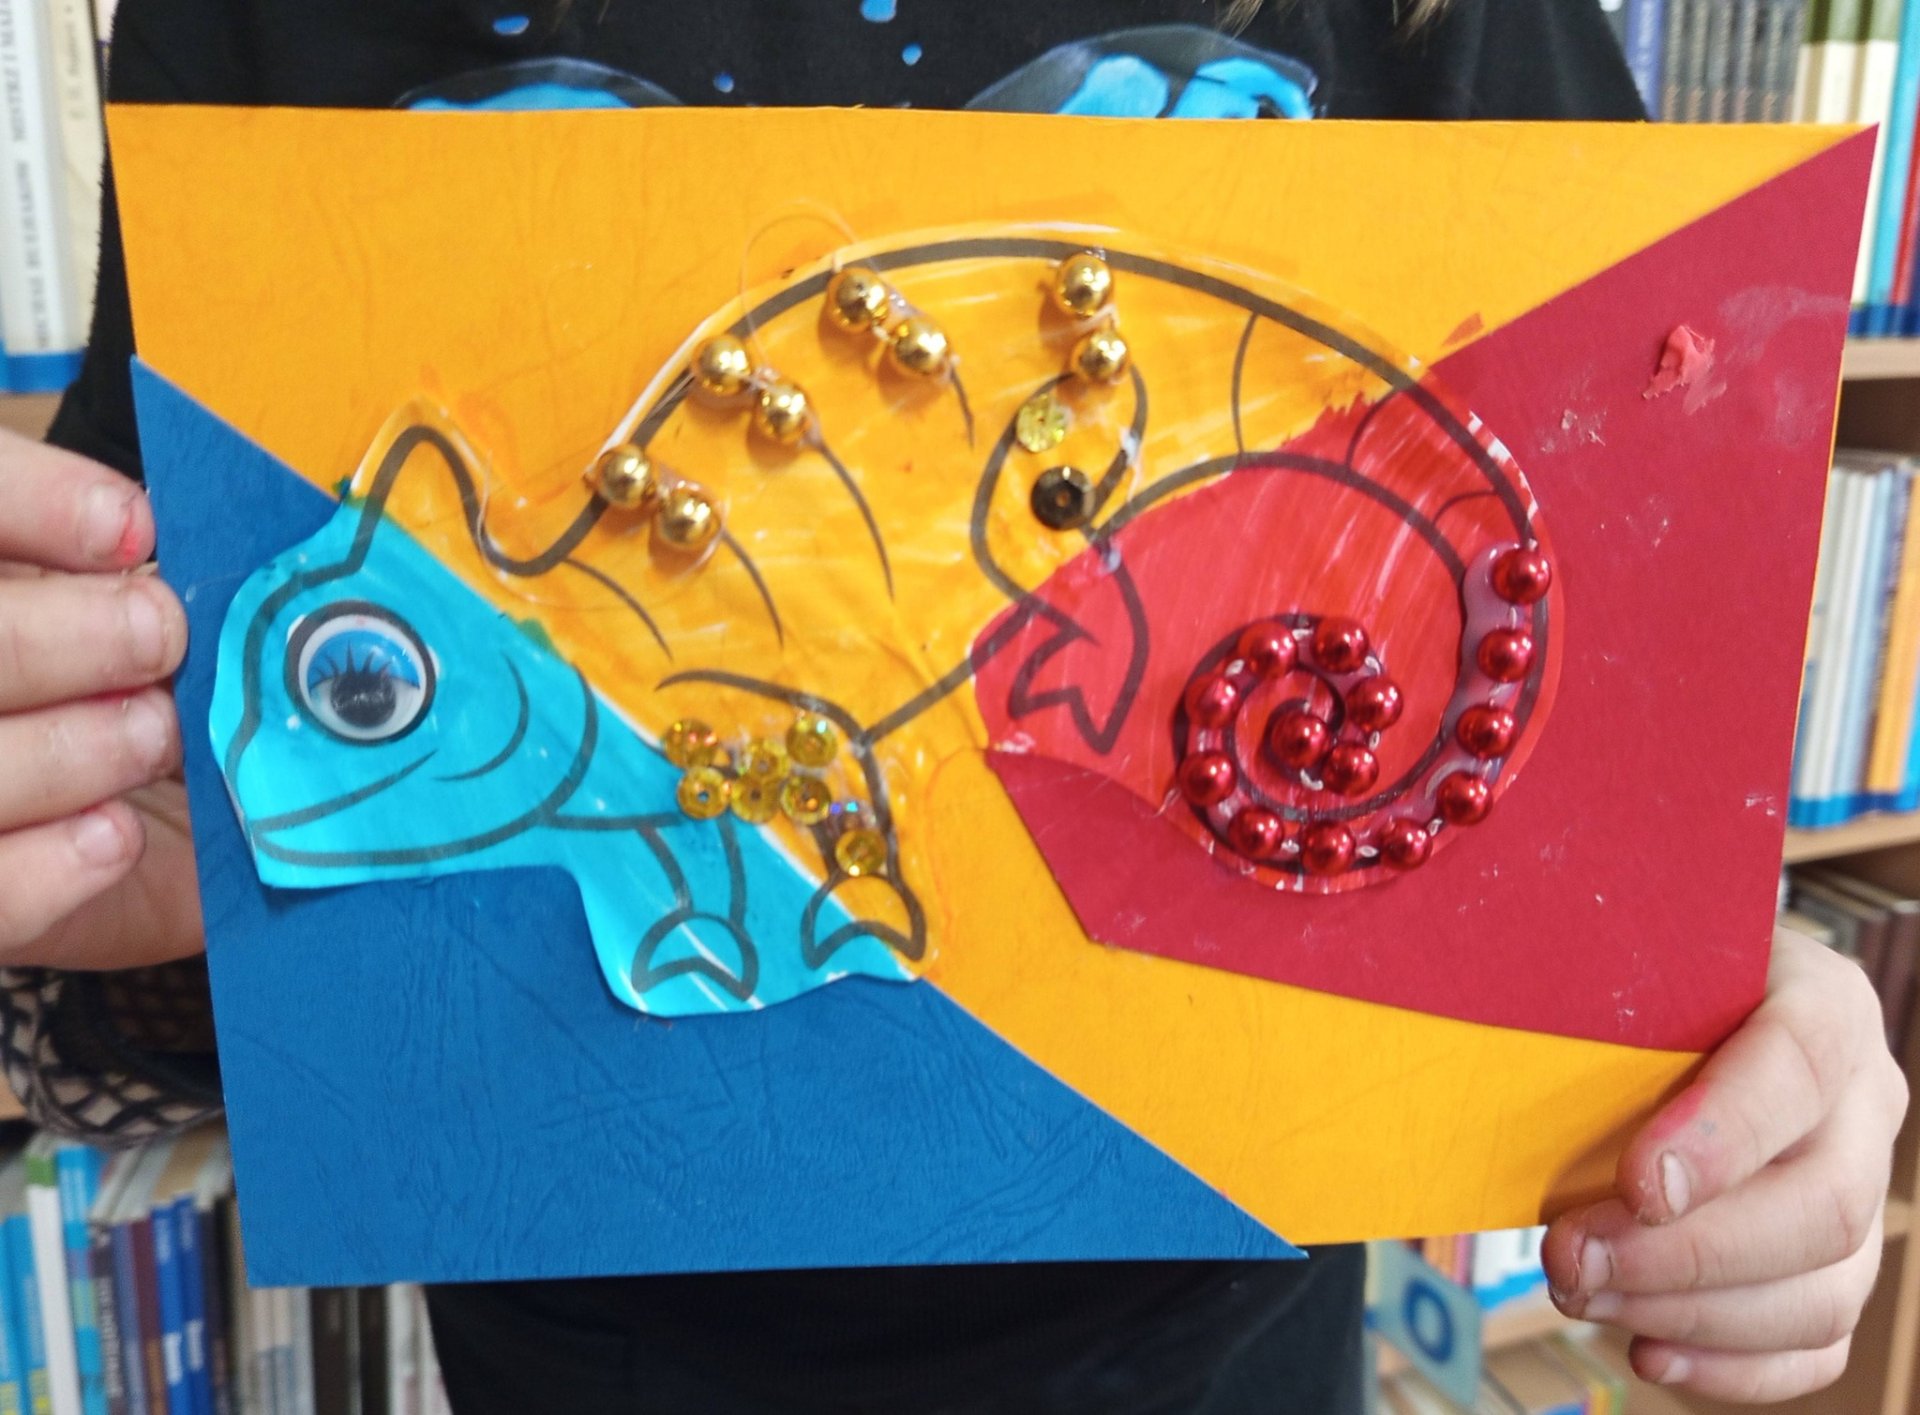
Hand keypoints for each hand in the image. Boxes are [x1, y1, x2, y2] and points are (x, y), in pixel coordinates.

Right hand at [0, 426, 201, 969]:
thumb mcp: (155, 620)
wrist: (150, 831)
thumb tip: (205, 544)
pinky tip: (116, 832)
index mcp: (2, 576)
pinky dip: (57, 863)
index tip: (136, 529)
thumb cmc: (158, 691)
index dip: (35, 501)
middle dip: (72, 637)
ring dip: (77, 748)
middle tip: (160, 640)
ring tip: (155, 737)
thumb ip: (151, 579)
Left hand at [1544, 924, 1908, 1401]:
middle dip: (1684, 1253)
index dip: (1724, 1133)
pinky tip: (1645, 1351)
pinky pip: (1815, 1340)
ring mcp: (1862, 1190)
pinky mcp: (1838, 1263)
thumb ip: (1594, 981)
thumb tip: (1501, 1029)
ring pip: (1822, 1289)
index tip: (1636, 1184)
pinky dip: (1732, 1365)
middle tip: (1568, 1257)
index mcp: (1823, 1004)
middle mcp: (1864, 1102)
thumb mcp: (1624, 953)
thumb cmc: (1639, 980)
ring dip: (1690, 1313)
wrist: (1676, 1008)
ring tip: (1579, 1293)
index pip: (1801, 1064)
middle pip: (1823, 1205)